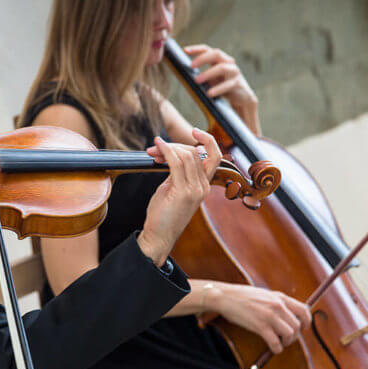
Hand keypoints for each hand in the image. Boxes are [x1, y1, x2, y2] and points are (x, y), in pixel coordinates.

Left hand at [138, 128, 220, 265]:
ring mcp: (195, 190)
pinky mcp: (183, 192)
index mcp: (204, 185)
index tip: (194, 131)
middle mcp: (203, 187)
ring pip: (187, 155)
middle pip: (196, 152)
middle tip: (156, 146)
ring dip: (168, 147)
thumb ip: (177, 172)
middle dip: (175, 144)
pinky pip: (176, 163)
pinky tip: (158, 147)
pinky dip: (166, 151)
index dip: (207, 140)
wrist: (159, 237)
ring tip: (153, 148)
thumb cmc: (163, 215)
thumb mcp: (172, 188)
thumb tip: (171, 153)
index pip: (214, 155)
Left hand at [185, 44, 260, 135]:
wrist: (242, 98)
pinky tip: (209, 93)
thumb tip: (183, 74)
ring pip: (222, 68)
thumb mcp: (211, 80)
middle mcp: (228, 63)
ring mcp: (234, 72)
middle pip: (216, 54)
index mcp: (220, 60)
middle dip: (202, 58)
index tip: (185, 50)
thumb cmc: (223, 87)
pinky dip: (217, 89)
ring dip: (208, 73)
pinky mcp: (238, 84)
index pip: (208, 49)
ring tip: (196, 81)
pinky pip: (228, 85)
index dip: (197, 48)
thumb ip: (200, 75)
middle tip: (191, 66)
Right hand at [206, 283, 309, 354]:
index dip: (306, 322)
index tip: (302, 329)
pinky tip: (273, 348)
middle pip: (297, 326)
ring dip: (286, 343)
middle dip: (294, 336)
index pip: (304, 310)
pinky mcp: (260, 326)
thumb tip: (287, 315)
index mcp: (280, 297)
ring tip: (280, 343)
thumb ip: (277, 302)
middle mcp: (278, 305)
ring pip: (290, 334)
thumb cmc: (242, 297)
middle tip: (286, 339)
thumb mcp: (265, 294)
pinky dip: (277, 349)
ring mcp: (270, 316)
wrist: (225, 297)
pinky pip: (276, 342)